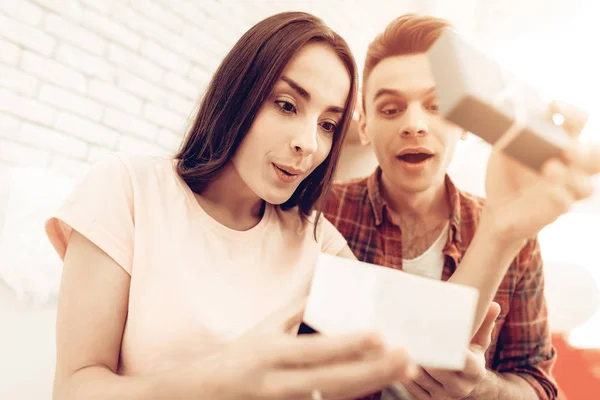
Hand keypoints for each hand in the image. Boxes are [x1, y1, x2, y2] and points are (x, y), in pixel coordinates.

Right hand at [195, 298, 417, 399]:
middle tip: (408, 359)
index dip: (348, 344)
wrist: (206, 393)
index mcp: (271, 353)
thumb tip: (332, 288)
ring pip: (335, 397)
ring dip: (371, 384)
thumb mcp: (266, 327)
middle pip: (333, 381)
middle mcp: (280, 383)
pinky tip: (379, 382)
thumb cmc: (242, 354)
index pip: (315, 350)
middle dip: (373, 371)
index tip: (380, 334)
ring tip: (405, 370)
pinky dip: (353, 395)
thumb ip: (298, 309)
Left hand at [399, 302, 499, 398]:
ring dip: (408, 360)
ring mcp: (443, 396)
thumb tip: (494, 305)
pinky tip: (395, 357)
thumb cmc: (469, 356)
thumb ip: (484, 323)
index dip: (449, 348)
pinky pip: (410, 386)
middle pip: (437, 369)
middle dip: (424, 352)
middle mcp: (461, 388)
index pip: (464, 361)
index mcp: (475, 372)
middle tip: (409, 335)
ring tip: (398, 342)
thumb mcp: (479, 341)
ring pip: (420, 376)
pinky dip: (402, 372)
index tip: (435, 334)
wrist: (464, 383)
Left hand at [483, 100, 599, 244]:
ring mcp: (563, 191)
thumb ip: (509, 132)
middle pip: (597, 157)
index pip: (578, 123)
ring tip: (550, 168)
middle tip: (568, 148)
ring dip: (570, 177)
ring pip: (586, 186)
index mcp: (560, 144)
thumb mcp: (503, 149)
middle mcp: (569, 167)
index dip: (572, 112)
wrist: (496, 207)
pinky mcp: (552, 210)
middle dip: (587, 151)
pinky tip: (549, 190)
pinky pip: (565, 204)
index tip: (554, 105)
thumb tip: (504, 112)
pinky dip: (559, 196)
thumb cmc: (506, 174)